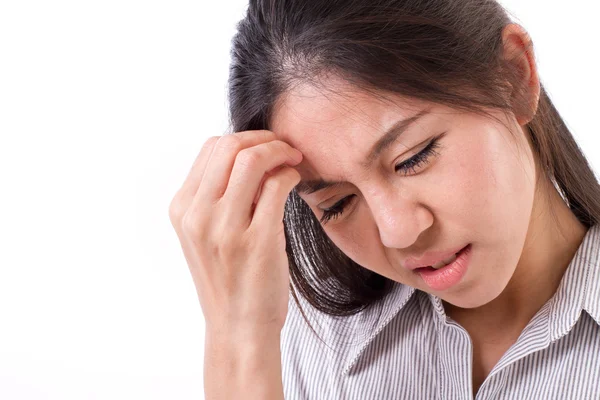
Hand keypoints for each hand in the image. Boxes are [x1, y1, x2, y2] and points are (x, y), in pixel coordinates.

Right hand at [168, 130, 302, 335]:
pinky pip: (277, 186)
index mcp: (182, 210)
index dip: (243, 138)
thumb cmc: (228, 280)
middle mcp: (197, 216)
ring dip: (279, 150)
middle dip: (262, 137)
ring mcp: (225, 229)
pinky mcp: (257, 240)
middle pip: (229, 146)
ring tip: (293, 159)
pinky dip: (290, 173)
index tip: (265, 146)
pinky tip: (295, 180)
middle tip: (284, 146)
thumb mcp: (205, 236)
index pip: (210, 149)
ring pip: (252, 160)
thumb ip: (218, 197)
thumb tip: (251, 156)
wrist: (238, 328)